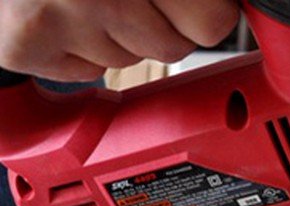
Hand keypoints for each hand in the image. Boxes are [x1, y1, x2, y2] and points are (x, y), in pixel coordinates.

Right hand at [0, 0, 238, 81]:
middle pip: (173, 48)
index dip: (203, 14)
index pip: (212, 24)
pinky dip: (77, 51)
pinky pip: (85, 71)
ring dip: (117, 35)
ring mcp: (59, 16)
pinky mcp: (25, 42)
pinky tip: (61, 14)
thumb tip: (220, 18)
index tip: (189, 6)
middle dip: (159, 25)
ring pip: (129, 60)